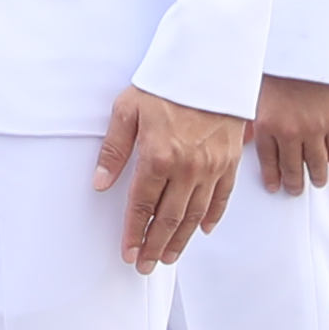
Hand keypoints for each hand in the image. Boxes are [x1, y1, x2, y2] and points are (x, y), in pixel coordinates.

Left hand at [98, 88, 248, 271]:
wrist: (209, 64)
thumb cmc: (165, 84)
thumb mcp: (126, 110)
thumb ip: (113, 150)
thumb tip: (99, 183)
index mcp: (158, 157)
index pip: (142, 206)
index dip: (134, 233)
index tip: (127, 253)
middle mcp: (187, 168)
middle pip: (169, 218)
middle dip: (155, 246)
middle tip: (145, 265)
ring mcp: (211, 166)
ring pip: (195, 214)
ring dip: (181, 240)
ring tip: (168, 257)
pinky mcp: (229, 160)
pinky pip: (221, 197)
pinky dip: (212, 217)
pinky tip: (203, 230)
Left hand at [248, 71, 328, 198]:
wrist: (311, 46)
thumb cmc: (281, 60)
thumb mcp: (256, 88)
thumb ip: (252, 115)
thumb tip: (244, 136)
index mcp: (267, 124)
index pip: (268, 161)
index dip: (272, 177)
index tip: (275, 186)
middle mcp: (290, 132)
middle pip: (292, 167)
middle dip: (294, 183)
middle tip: (295, 189)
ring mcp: (314, 129)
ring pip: (316, 163)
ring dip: (316, 176)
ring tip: (317, 181)